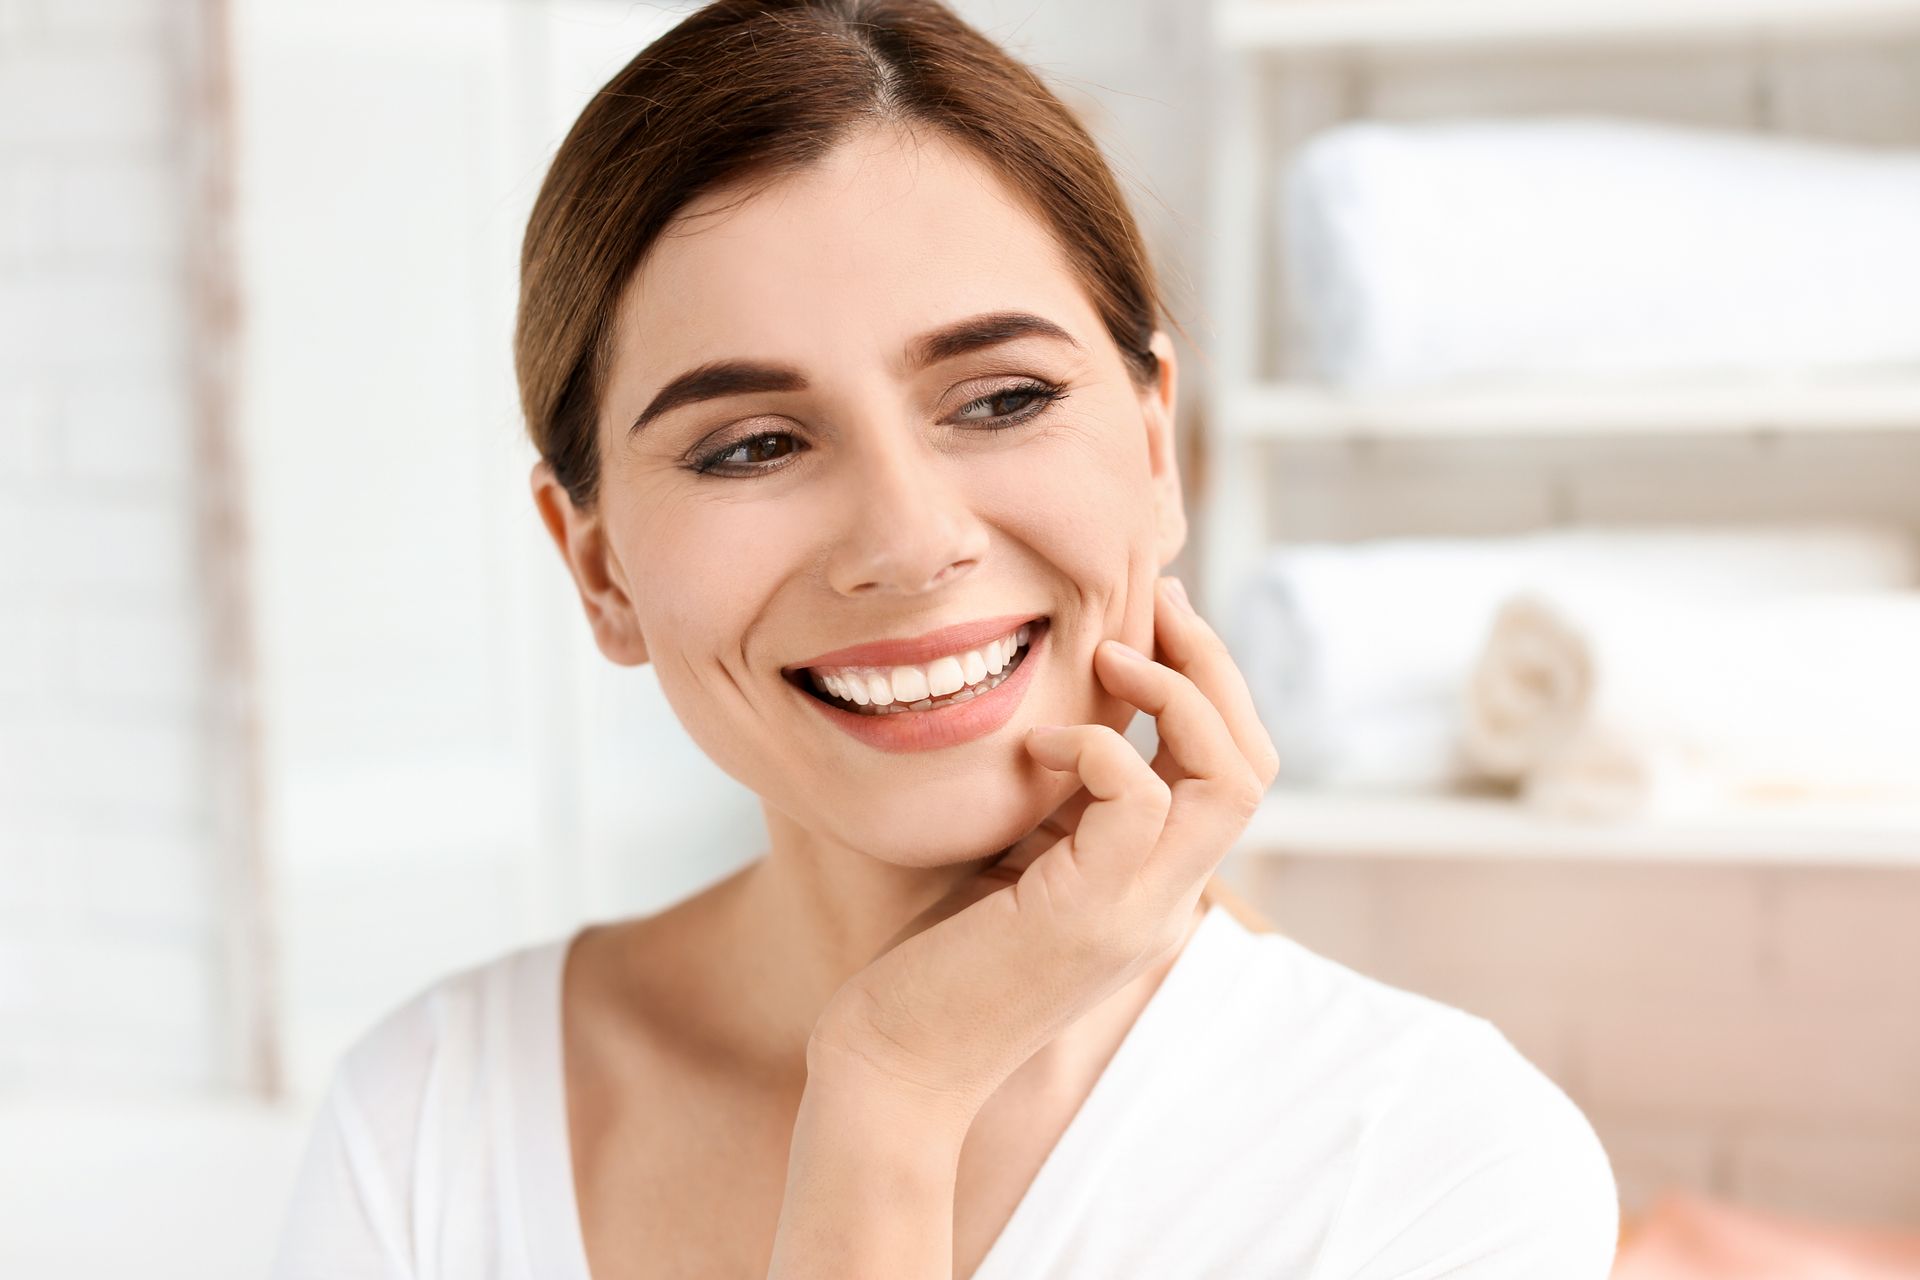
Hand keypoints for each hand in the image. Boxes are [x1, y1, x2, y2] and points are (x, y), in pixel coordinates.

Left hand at [807, 575, 1281, 1123]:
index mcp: (1154, 886)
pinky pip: (1140, 797)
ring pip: (1231, 778)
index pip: (1232, 775)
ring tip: (1112, 654)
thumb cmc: (931, 961)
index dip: (1208, 688)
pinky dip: (1098, 745)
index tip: (1152, 620)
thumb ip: (1059, 802)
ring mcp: (1138, 911)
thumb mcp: (1014, 857)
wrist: (892, 1065)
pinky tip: (1039, 745)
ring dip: (1178, 693)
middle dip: (1215, 669)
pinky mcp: (1089, 913)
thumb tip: (1068, 713)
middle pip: (1253, 764)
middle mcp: (1166, 899)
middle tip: (1161, 605)